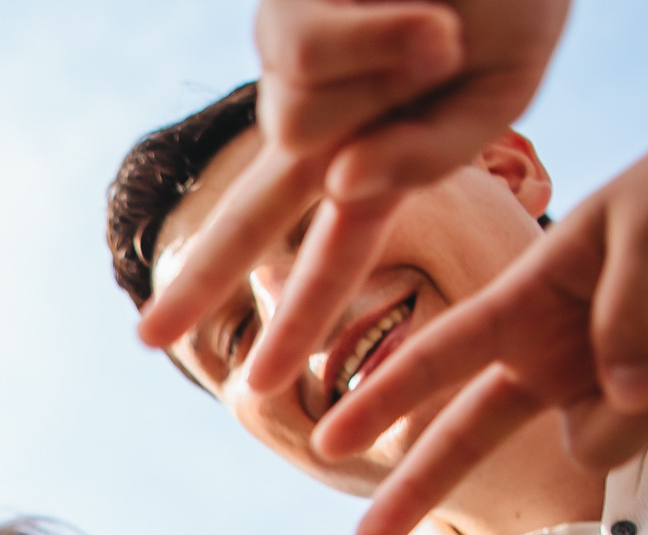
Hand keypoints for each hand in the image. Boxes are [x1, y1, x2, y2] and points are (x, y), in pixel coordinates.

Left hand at [139, 0, 567, 392]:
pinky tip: (428, 22)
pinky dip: (373, 42)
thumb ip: (430, 155)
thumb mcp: (501, 90)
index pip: (334, 248)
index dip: (296, 315)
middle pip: (256, 210)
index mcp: (381, 147)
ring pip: (294, 126)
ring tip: (440, 30)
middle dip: (207, 278)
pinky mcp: (281, 7)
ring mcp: (296, 60)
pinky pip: (302, 61)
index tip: (254, 383)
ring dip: (378, 83)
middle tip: (145, 342)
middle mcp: (329, 113)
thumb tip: (342, 186)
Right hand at [323, 76, 647, 534]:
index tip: (328, 440)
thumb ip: (636, 313)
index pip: (443, 353)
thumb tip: (626, 394)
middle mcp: (557, 351)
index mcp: (530, 298)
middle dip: (416, 484)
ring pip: (602, 445)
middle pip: (470, 432)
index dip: (383, 397)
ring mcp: (614, 380)